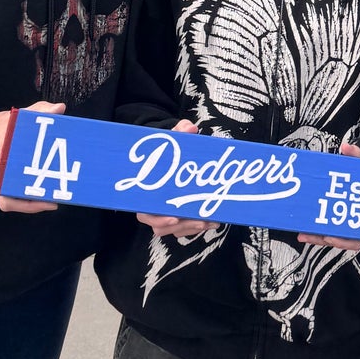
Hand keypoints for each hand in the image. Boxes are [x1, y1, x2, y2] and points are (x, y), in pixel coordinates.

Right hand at [0, 102, 64, 212]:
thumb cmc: (4, 126)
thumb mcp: (21, 116)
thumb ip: (40, 111)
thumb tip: (59, 109)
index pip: (6, 184)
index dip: (24, 194)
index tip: (44, 194)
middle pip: (10, 200)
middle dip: (32, 203)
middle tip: (55, 199)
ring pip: (12, 202)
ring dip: (32, 204)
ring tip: (54, 200)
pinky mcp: (2, 185)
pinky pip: (14, 199)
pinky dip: (29, 200)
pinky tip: (46, 196)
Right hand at [137, 121, 210, 238]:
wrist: (173, 154)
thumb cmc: (168, 149)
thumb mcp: (172, 139)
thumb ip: (180, 132)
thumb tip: (190, 128)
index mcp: (145, 192)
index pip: (145, 213)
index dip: (157, 218)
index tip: (174, 218)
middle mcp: (153, 206)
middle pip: (162, 226)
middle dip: (183, 226)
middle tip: (201, 221)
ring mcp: (166, 213)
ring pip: (176, 230)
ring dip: (193, 227)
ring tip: (210, 220)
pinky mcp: (179, 216)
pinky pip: (186, 227)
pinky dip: (199, 225)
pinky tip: (214, 220)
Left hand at [299, 141, 359, 251]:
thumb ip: (357, 155)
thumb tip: (347, 147)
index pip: (357, 237)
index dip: (344, 241)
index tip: (330, 237)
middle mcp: (355, 222)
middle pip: (340, 239)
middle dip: (324, 239)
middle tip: (310, 235)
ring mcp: (343, 221)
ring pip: (330, 236)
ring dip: (315, 236)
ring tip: (303, 232)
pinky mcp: (333, 217)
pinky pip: (323, 228)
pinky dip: (313, 229)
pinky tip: (302, 226)